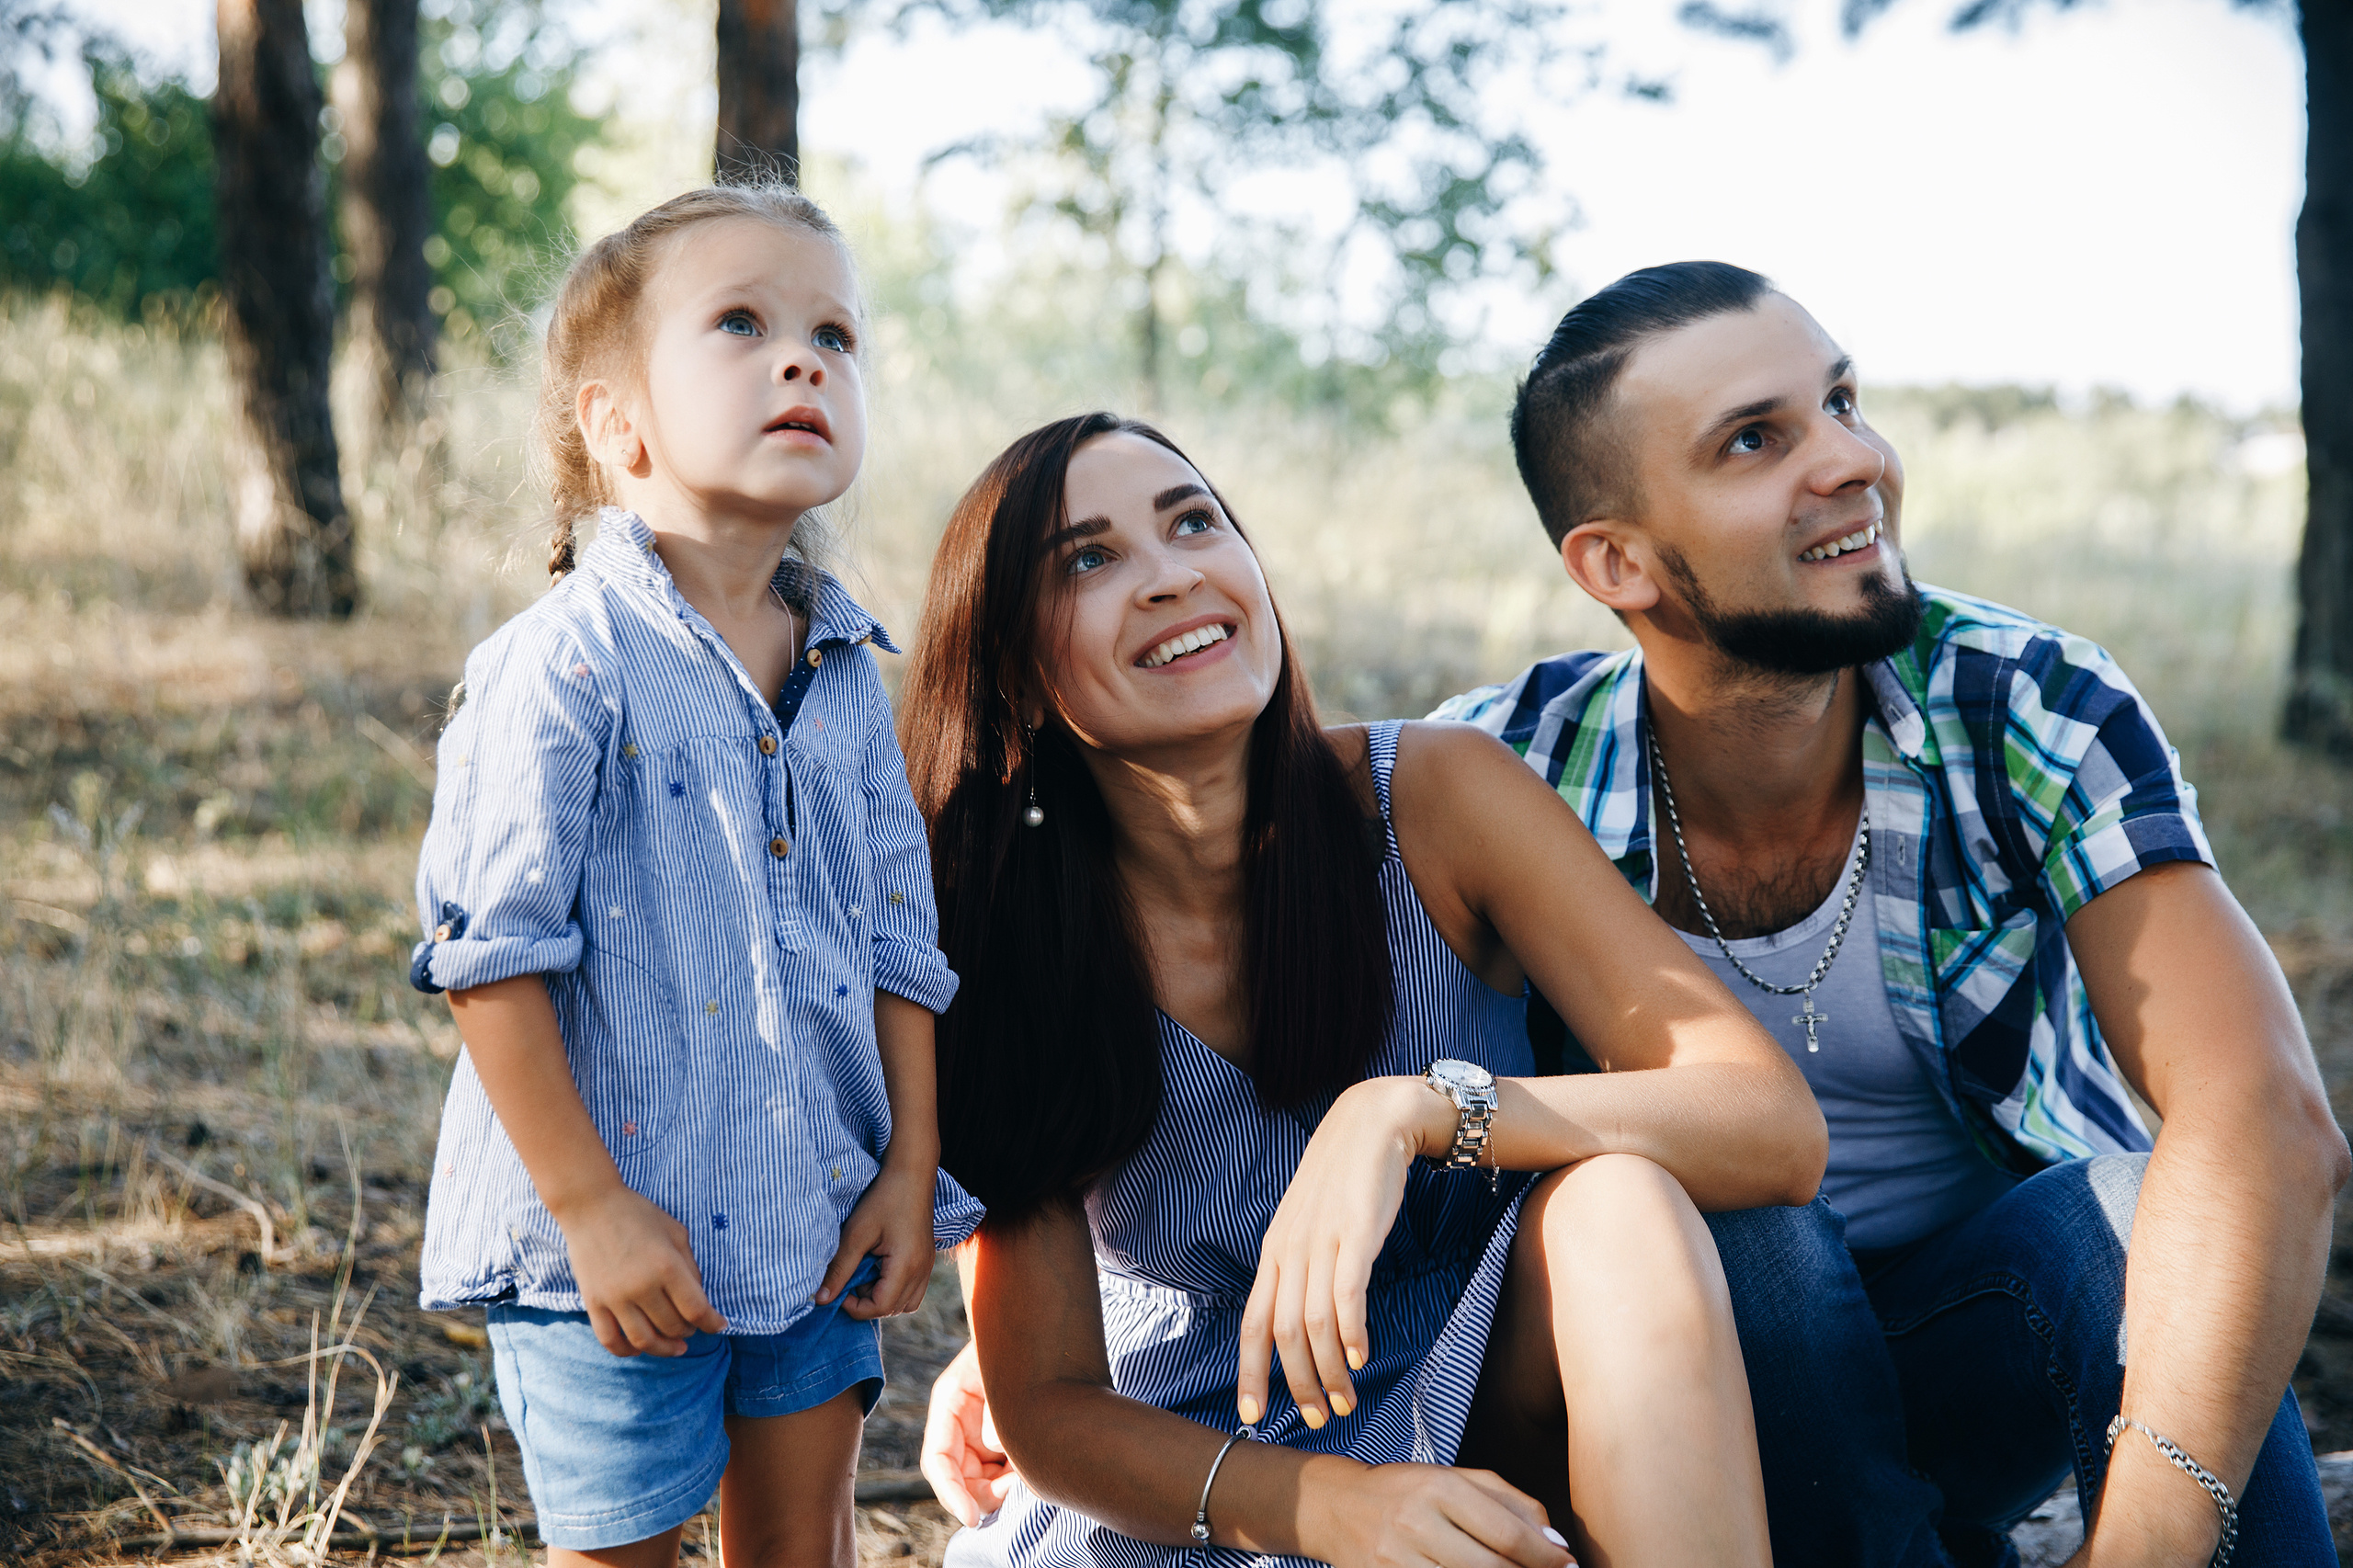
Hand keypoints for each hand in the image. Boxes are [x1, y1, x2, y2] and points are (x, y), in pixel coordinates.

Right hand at [557, 1183, 726, 1356]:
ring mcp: (615, 1298)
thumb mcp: (676, 1232)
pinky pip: (610, 1340)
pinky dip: (627, 1351)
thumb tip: (699, 1299)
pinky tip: (639, 1348)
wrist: (590, 1206)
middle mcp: (642, 1286)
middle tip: (693, 1327)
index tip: (720, 1326)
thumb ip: (691, 1266)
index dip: (713, 1323)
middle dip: (689, 1331)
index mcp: (667, 1266)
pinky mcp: (593, 1303)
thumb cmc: (638, 1215)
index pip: (696, 1309)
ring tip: (674, 1346)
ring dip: (664, 1348)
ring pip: (644, 1341)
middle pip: (673, 1327)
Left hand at [818, 1159, 937, 1319]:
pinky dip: (895, 1289)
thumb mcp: (856, 1233)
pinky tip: (880, 1268)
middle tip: (851, 1278)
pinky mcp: (926, 1260)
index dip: (855, 1306)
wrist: (912, 1174)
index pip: (880, 1307)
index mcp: (906, 1265)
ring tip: (866, 1274)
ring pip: (906, 1304)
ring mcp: (927, 1266)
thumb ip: (839, 1268)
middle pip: (893, 1309)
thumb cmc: (883, 1199)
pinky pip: (913, 1290)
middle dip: (867, 1302)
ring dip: (883, 1298)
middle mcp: (922, 1271)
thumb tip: (820, 1299)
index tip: (839, 1289)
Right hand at [921, 1338, 1019, 1525]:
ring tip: (1029, 1471)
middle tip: (1016, 1486)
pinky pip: (1002, 1474)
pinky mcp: (1000, 1443)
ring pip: (981, 1482)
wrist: (1037, 1332)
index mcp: (950, 1404)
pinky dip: (1016, 1479)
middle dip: (983, 1495)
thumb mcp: (1002, 1373)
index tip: (971, 1518)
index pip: (938, 1460)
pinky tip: (1033, 1465)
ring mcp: (979, 1435)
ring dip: (1002, 1489)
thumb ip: (995, 1411)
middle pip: (959, 1480)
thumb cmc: (1018, 1348)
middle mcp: (960, 1426)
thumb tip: (995, 1444)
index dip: (950, 1493)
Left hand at [1238, 1078, 1445, 1428]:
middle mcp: (1290, 1251)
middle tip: (1320, 1417)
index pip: (1252, 1323)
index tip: (1253, 1416)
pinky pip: (1348, 1291)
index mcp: (1274, 1253)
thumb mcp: (1308, 1225)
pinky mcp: (1356, 1233)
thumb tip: (1301, 1319)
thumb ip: (1301, 1268)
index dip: (1251, 1372)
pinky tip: (1360, 1357)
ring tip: (1346, 1400)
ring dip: (1329, 1370)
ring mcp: (1321, 1242)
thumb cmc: (1343, 1181)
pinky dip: (1351, 1330)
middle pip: (1282, 1333)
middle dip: (1298, 1384)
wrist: (1371, 1123)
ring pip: (1315, 1322)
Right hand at [1314, 1463, 1574, 1567]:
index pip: (1507, 1533)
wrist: (1337, 1506)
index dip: (1546, 1557)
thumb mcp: (1458, 1479)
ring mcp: (1394, 1560)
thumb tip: (1556, 1544)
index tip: (1570, 1566)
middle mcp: (1415, 1522)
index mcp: (1439, 1487)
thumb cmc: (1410, 1491)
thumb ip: (1511, 1503)